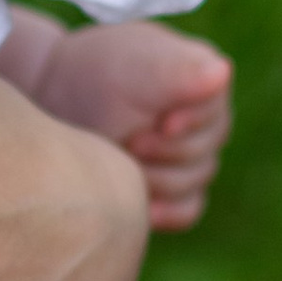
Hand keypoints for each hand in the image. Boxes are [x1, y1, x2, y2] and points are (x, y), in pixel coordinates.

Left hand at [24, 23, 232, 229]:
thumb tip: (223, 71)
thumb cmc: (98, 72)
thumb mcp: (135, 69)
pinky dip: (168, 211)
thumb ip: (177, 72)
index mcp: (206, 81)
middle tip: (130, 142)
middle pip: (204, 154)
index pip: (214, 116)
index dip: (190, 125)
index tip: (162, 124)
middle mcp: (206, 119)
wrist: (57, 96)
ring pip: (193, 183)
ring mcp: (192, 155)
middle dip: (164, 152)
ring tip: (122, 158)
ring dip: (156, 177)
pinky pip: (187, 209)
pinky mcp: (175, 186)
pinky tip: (145, 208)